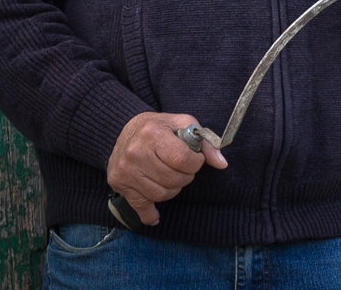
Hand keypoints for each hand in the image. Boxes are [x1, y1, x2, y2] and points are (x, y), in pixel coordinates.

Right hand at [107, 111, 227, 225]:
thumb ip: (205, 142)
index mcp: (152, 133)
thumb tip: (222, 163)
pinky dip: (151, 214)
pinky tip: (155, 216)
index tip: (195, 159)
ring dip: (173, 190)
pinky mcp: (118, 183)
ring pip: (161, 195)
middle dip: (186, 176)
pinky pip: (140, 206)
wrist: (123, 130)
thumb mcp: (183, 124)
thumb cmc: (159, 127)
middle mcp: (135, 152)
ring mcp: (125, 170)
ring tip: (172, 177)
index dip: (195, 163)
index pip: (182, 159)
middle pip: (172, 179)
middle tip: (184, 168)